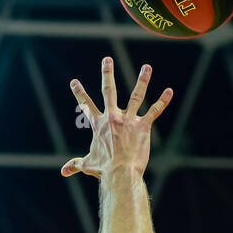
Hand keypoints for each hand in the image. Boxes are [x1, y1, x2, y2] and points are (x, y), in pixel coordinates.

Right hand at [61, 57, 172, 179]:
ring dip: (142, 80)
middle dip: (107, 74)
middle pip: (108, 91)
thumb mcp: (88, 164)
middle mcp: (112, 118)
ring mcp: (128, 120)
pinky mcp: (143, 126)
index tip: (74, 82)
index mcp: (98, 125)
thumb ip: (76, 164)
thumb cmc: (104, 169)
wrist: (120, 173)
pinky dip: (163, 101)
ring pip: (136, 95)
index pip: (86, 106)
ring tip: (147, 67)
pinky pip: (154, 110)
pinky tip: (169, 91)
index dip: (79, 94)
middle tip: (107, 60)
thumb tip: (63, 172)